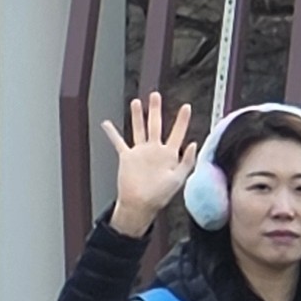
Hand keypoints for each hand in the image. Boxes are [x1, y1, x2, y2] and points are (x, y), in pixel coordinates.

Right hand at [101, 92, 200, 233]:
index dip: (182, 120)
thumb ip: (187, 161)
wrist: (140, 204)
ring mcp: (141, 152)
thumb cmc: (160, 195)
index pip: (177, 133)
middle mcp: (155, 150)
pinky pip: (118, 142)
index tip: (186, 107)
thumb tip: (193, 143)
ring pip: (139, 129)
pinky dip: (112, 133)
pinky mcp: (127, 157)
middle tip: (156, 95)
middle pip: (155, 125)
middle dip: (156, 110)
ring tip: (137, 103)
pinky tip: (107, 124)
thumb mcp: (179, 178)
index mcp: (169, 154)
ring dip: (138, 116)